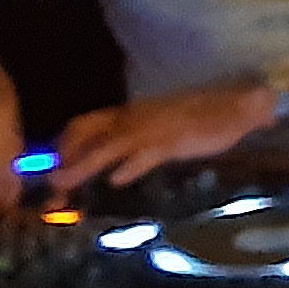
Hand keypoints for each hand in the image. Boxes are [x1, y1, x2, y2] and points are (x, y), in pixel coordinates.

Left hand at [48, 81, 278, 193]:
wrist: (237, 103)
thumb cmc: (202, 116)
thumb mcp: (161, 127)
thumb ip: (139, 144)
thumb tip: (115, 167)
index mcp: (131, 114)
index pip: (85, 124)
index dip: (64, 144)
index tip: (51, 165)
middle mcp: (134, 119)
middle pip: (86, 131)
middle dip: (64, 154)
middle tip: (51, 180)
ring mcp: (152, 129)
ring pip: (107, 146)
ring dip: (82, 165)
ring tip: (63, 184)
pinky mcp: (172, 141)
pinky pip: (144, 154)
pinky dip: (128, 167)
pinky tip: (116, 180)